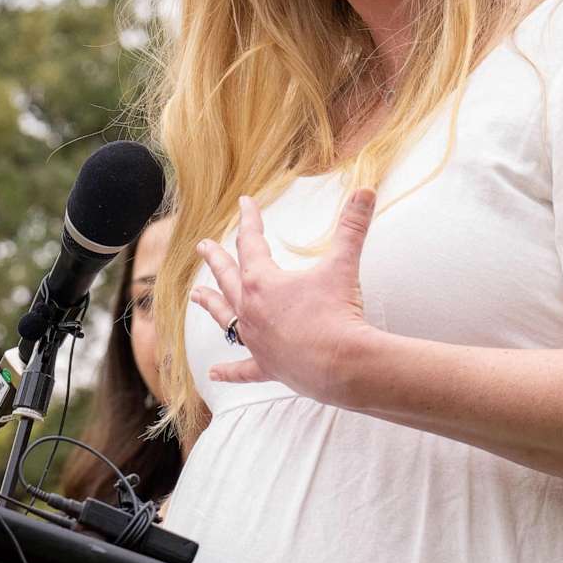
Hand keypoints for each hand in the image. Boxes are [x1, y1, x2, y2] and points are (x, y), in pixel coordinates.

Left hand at [191, 190, 381, 402]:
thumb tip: (365, 190)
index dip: (249, 220)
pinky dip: (229, 371)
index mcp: (262, 282)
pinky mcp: (267, 366)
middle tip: (202, 247)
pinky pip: (243, 368)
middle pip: (227, 278)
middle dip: (216, 259)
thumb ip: (352, 226)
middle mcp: (251, 310)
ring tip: (196, 296)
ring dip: (211, 305)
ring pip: (225, 318)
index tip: (245, 203)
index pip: (251, 242)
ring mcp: (256, 340)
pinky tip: (214, 373)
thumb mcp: (343, 265)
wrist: (342, 364)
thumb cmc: (337, 313)